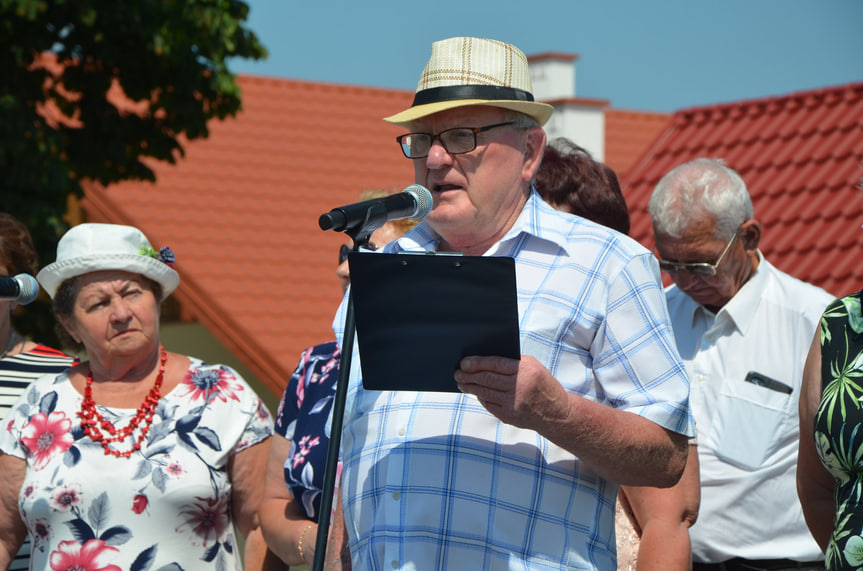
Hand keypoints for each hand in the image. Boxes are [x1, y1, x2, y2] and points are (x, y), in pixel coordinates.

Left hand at [454, 355, 571, 430]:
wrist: (557, 413)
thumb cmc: (543, 385)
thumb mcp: (534, 367)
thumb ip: (512, 362)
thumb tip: (485, 360)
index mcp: (526, 371)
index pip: (496, 364)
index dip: (477, 362)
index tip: (464, 362)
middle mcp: (519, 387)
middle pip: (487, 379)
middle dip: (468, 375)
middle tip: (457, 373)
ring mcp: (514, 403)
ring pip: (485, 393)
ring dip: (470, 387)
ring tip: (461, 382)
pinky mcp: (509, 416)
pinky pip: (489, 405)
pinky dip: (480, 398)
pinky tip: (475, 393)